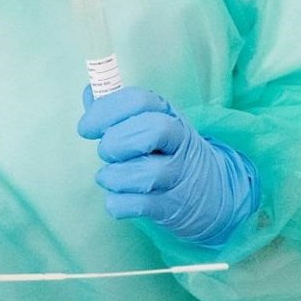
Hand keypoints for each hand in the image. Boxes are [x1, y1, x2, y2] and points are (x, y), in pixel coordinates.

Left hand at [77, 86, 259, 247]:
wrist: (213, 192)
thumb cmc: (169, 153)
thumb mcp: (151, 124)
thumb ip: (118, 110)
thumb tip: (89, 93)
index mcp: (169, 114)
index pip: (139, 100)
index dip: (105, 111)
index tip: (86, 128)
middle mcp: (179, 142)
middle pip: (150, 131)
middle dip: (115, 143)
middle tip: (106, 153)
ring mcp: (179, 176)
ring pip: (146, 174)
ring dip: (114, 176)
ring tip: (109, 177)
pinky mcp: (173, 206)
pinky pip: (139, 205)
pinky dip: (118, 203)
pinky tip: (118, 197)